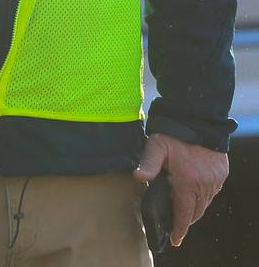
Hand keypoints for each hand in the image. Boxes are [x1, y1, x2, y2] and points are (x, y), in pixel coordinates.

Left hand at [134, 132, 228, 246]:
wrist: (199, 119)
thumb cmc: (174, 133)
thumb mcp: (156, 146)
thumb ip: (148, 164)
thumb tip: (138, 178)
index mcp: (188, 181)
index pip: (184, 213)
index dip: (179, 229)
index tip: (175, 240)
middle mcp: (204, 184)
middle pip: (195, 211)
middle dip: (185, 219)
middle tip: (174, 224)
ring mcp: (215, 179)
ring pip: (205, 203)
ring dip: (194, 208)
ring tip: (181, 210)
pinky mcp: (221, 173)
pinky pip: (211, 192)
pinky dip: (202, 196)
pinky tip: (192, 193)